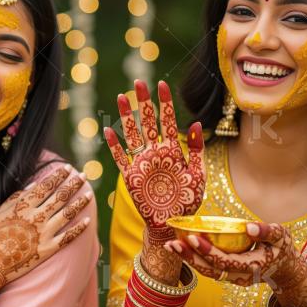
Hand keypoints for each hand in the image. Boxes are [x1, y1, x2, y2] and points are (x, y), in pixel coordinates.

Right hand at [0, 165, 92, 306]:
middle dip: (73, 184)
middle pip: (60, 197)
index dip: (58, 176)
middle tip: (84, 176)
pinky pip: (68, 237)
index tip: (68, 168)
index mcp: (23, 206)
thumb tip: (34, 184)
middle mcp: (36, 217)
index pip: (46, 186)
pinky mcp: (48, 250)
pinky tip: (87, 220)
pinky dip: (79, 228)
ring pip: (67, 214)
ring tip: (89, 194)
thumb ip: (16, 198)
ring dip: (80, 202)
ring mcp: (43, 234)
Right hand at [104, 80, 204, 227]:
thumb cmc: (187, 201)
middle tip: (139, 82)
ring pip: (132, 134)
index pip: (168, 121)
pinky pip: (120, 157)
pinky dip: (114, 145)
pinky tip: (108, 131)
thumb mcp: (198, 174)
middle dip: (144, 102)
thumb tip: (195, 122)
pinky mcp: (130, 176)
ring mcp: (141, 162)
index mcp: (172, 150)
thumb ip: (196, 149)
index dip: (165, 103)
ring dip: (126, 116)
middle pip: (147, 122)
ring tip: (121, 97)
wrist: (172, 224)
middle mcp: (155, 152)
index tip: (161, 84)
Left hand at [166, 222, 306, 306]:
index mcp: (252, 266)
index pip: (226, 261)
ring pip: (207, 271)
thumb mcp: (281, 237)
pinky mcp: (227, 275)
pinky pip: (208, 268)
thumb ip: (267, 231)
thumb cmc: (282, 249)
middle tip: (173, 243)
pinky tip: (180, 247)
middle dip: (191, 257)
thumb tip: (249, 227)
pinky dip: (193, 259)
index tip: (193, 238)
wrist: (285, 269)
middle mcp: (239, 276)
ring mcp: (232, 278)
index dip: (208, 251)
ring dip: (188, 259)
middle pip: (211, 269)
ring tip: (170, 246)